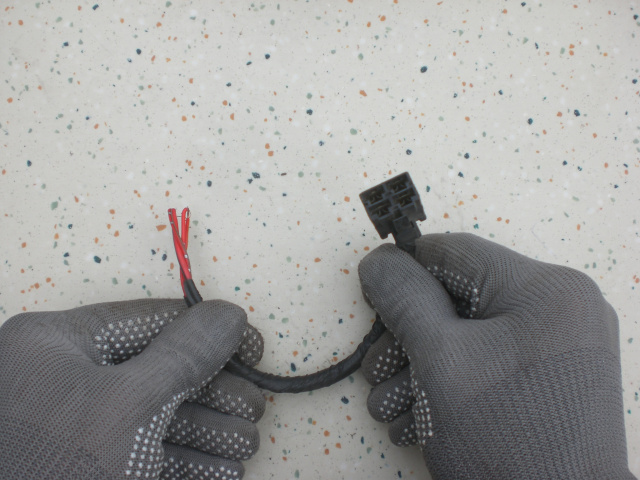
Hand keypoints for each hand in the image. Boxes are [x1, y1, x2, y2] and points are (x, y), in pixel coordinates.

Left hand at [0, 299, 265, 479]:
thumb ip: (183, 355)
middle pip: (159, 370)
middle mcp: (64, 380)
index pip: (148, 321)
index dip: (207, 330)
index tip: (253, 345)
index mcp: (56, 345)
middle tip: (254, 408)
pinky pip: (148, 454)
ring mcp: (77, 429)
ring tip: (246, 444)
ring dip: (211, 431)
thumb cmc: (60, 468)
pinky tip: (224, 471)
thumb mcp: (128, 404)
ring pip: (158, 416)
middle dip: (215, 393)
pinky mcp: (90, 469)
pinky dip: (188, 462)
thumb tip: (229, 314)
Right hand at [359, 233, 634, 478]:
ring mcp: (556, 348)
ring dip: (418, 370)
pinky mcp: (548, 381)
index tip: (373, 303)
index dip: (405, 272)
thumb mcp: (439, 359)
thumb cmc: (501, 436)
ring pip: (466, 336)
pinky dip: (448, 386)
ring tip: (393, 409)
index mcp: (546, 289)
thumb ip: (404, 299)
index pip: (455, 253)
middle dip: (406, 339)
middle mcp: (559, 310)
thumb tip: (378, 259)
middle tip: (378, 375)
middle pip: (457, 300)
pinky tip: (420, 420)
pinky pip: (487, 363)